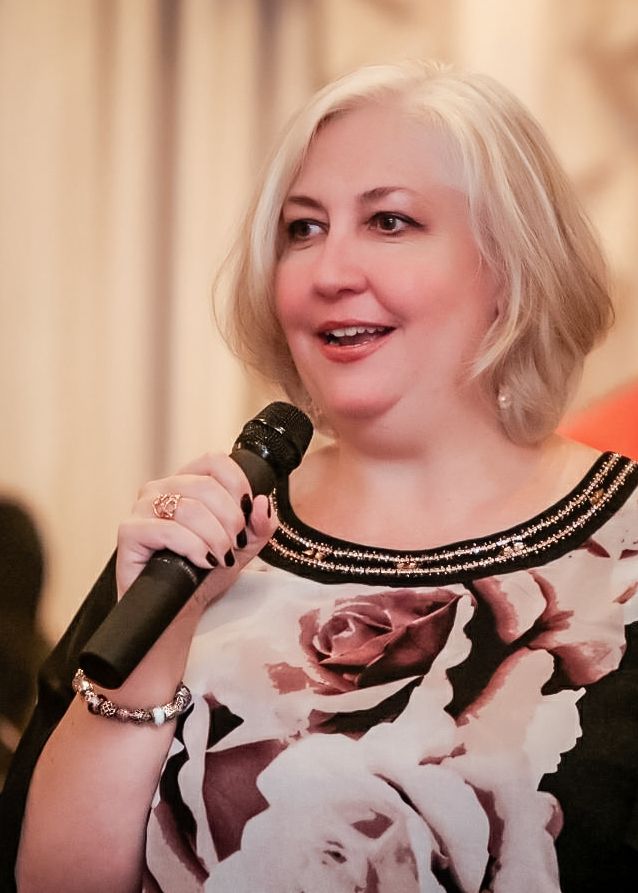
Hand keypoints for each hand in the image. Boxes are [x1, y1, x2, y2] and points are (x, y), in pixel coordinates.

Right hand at [116, 452, 277, 604]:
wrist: (177, 609)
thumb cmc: (202, 574)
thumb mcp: (242, 547)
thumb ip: (259, 525)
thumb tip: (263, 502)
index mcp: (187, 483)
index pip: (214, 461)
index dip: (237, 483)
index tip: (247, 510)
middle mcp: (162, 488)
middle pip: (206, 486)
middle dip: (230, 519)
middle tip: (234, 544)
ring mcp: (143, 508)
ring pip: (190, 508)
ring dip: (215, 537)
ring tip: (220, 557)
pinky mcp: (130, 531)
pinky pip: (169, 530)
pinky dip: (194, 547)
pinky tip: (202, 561)